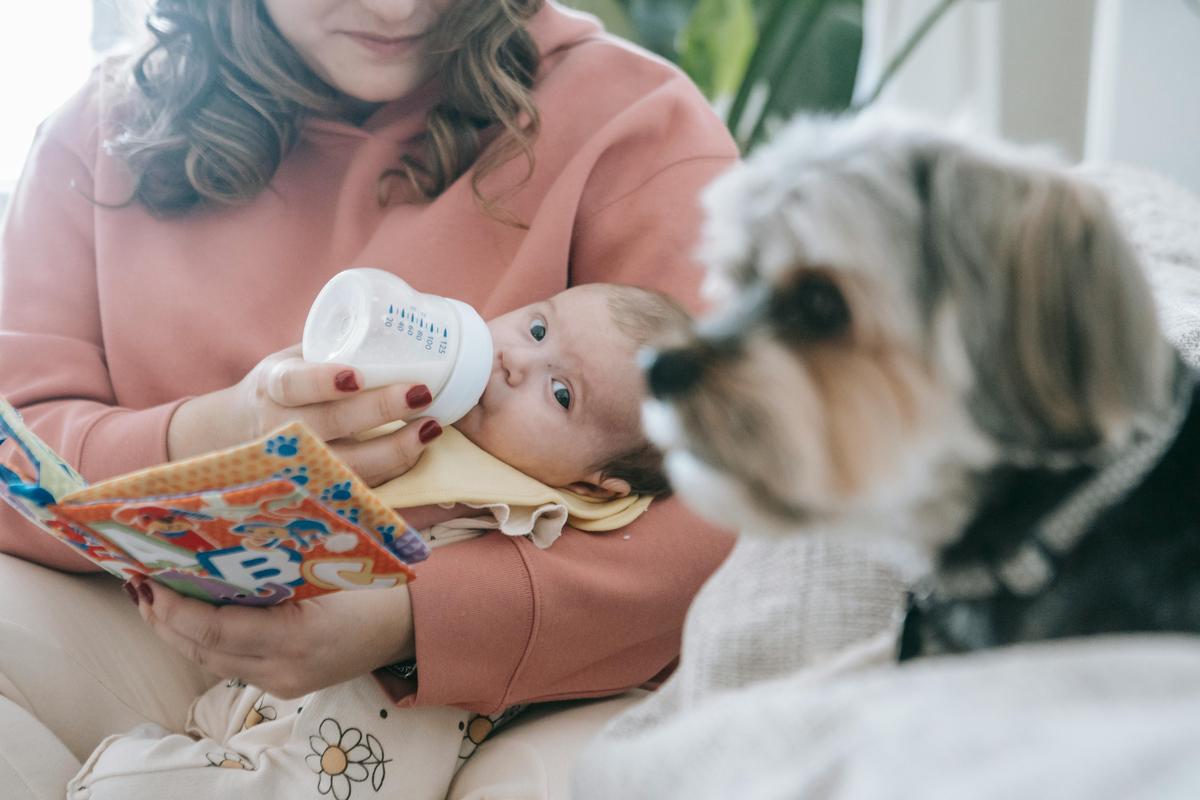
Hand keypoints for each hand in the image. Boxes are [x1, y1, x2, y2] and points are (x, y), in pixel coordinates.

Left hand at [129, 576, 415, 698]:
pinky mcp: (282, 685)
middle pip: (202, 652)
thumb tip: (214, 548)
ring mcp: (282, 683)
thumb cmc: (370, 587)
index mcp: (296, 636)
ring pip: (210, 662)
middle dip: (163, 620)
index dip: (175, 608)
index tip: (150, 580)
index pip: (214, 630)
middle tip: (139, 585)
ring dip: (176, 633)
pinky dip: (203, 641)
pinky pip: (229, 664)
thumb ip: (273, 570)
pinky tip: (191, 618)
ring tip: (153, 600)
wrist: (405, 626)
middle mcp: (283, 669)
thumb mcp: (324, 570)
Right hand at [167, 344, 442, 485]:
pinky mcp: (316, 489)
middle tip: (421, 392)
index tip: (356, 375)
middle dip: (379, 409)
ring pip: (348, 464)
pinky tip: (419, 450)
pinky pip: (358, 485)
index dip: (323, 382)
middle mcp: (280, 429)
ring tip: (431, 427)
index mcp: (273, 388)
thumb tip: (400, 321)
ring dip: (395, 448)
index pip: (293, 385)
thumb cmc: (284, 389)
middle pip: (330, 423)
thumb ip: (330, 349)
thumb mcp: (291, 362)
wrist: (239, 437)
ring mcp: (298, 465)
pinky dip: (393, 470)